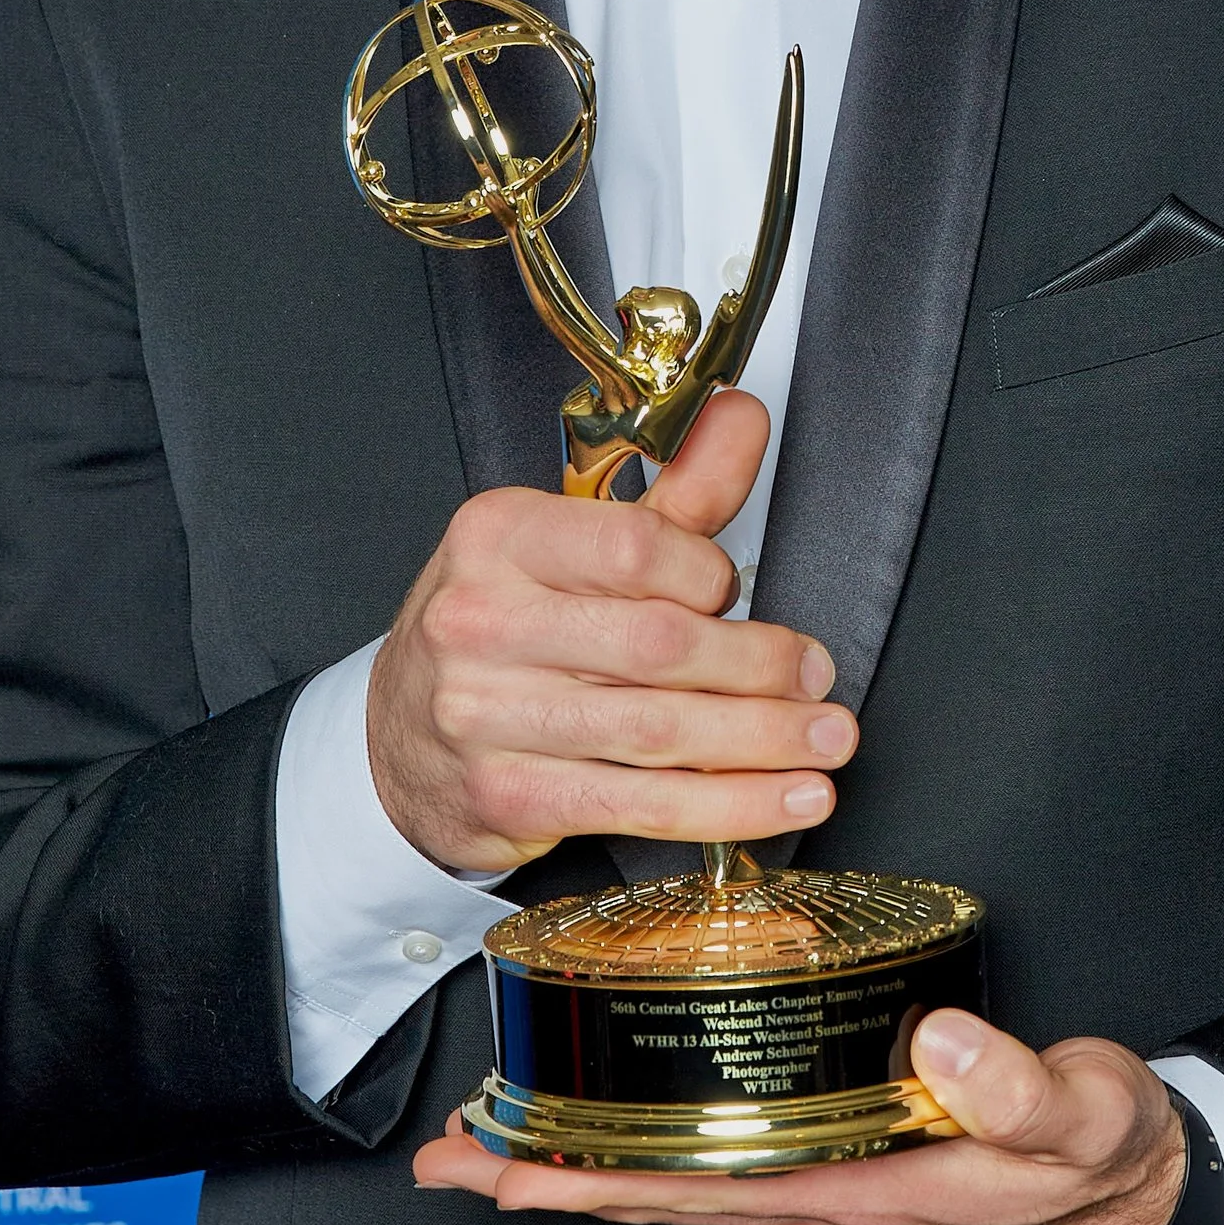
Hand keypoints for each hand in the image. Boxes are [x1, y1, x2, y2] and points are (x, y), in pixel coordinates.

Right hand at [366, 390, 856, 878]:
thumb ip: (668, 492)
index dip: (708, 572)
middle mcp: (483, 623)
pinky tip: (789, 798)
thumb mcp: (563, 544)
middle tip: (817, 676)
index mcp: (498, 537)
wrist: (395, 740)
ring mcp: (487, 716)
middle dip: (761, 666)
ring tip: (828, 740)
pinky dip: (731, 807)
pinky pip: (644, 804)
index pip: (635, 546)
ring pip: (660, 730)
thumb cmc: (497, 631)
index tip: (736, 589)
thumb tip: (740, 418)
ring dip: (765, 740)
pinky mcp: (509, 796)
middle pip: (659, 644)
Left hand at [413, 1010, 1189, 1224]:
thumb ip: (1016, 1082)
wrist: (1136, 1183)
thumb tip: (937, 1034)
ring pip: (672, 1185)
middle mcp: (821, 1198)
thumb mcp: (1077, 1114)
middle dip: (546, 1185)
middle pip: (655, 1200)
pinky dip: (638, 1151)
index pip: (698, 1194)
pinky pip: (710, 1161)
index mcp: (859, 1193)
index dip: (595, 1187)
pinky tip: (605, 1131)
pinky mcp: (834, 1158)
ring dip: (576, 1170)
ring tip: (487, 1148)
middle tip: (445, 1161)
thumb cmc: (1099, 1153)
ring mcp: (822, 1185)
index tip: (504, 1176)